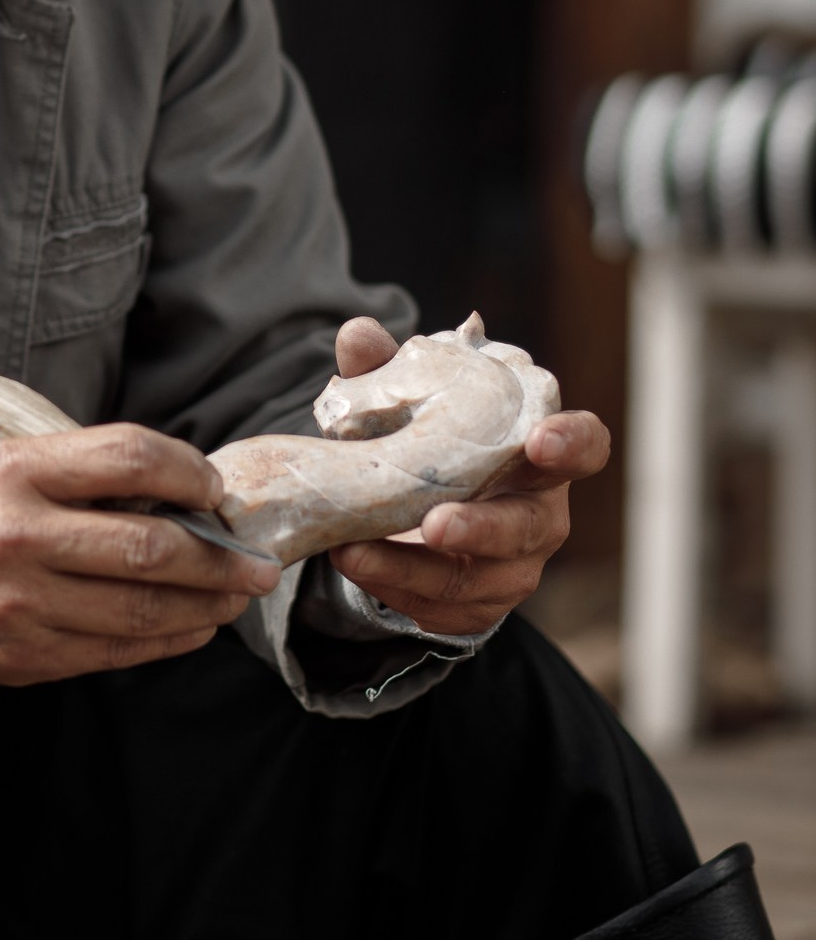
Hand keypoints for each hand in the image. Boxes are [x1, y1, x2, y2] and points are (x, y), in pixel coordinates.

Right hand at [0, 425, 277, 683]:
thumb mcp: (1, 462)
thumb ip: (80, 472)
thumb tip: (176, 489)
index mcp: (17, 472)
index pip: (128, 458)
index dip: (189, 470)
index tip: (214, 487)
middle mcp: (22, 536)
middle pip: (150, 546)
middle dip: (221, 557)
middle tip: (258, 561)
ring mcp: (23, 604)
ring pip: (143, 609)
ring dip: (207, 606)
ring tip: (236, 599)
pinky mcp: (25, 656)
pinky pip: (117, 652)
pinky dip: (168, 641)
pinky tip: (193, 628)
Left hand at [323, 316, 607, 635]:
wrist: (420, 519)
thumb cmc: (436, 446)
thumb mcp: (414, 404)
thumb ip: (390, 371)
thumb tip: (357, 334)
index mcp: (538, 453)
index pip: (586, 445)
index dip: (573, 443)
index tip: (542, 439)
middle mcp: (538, 513)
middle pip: (525, 526)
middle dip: (481, 528)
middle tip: (435, 522)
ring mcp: (513, 566)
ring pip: (471, 576)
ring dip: (409, 567)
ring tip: (353, 550)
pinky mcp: (476, 605)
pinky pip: (438, 605)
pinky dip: (391, 587)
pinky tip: (355, 565)